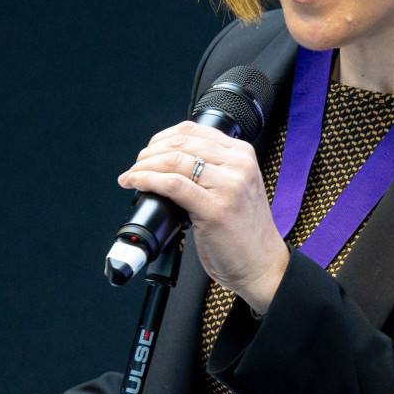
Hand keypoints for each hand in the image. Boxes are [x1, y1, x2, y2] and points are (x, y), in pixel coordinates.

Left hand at [118, 121, 289, 313]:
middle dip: (150, 152)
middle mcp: (238, 165)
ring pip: (174, 161)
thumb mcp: (235, 187)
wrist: (261, 264)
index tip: (149, 150)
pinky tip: (136, 183)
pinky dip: (148, 180)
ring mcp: (228, 186)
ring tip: (131, 176)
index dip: (163, 137)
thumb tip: (169, 161)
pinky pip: (173, 185)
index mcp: (242, 154)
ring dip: (144, 166)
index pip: (194, 129)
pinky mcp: (215, 209)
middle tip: (136, 165)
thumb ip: (213, 169)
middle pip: (181, 143)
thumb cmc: (244, 230)